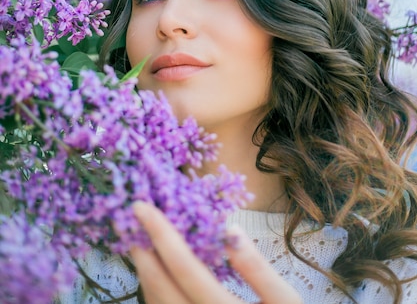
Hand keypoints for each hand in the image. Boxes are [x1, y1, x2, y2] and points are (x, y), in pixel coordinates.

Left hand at [130, 202, 302, 303]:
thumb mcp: (286, 301)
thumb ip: (258, 268)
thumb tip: (230, 229)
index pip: (183, 265)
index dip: (160, 232)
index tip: (141, 206)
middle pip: (158, 286)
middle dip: (141, 250)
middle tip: (129, 221)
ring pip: (154, 303)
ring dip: (144, 271)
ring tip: (141, 241)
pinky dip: (154, 290)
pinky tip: (158, 273)